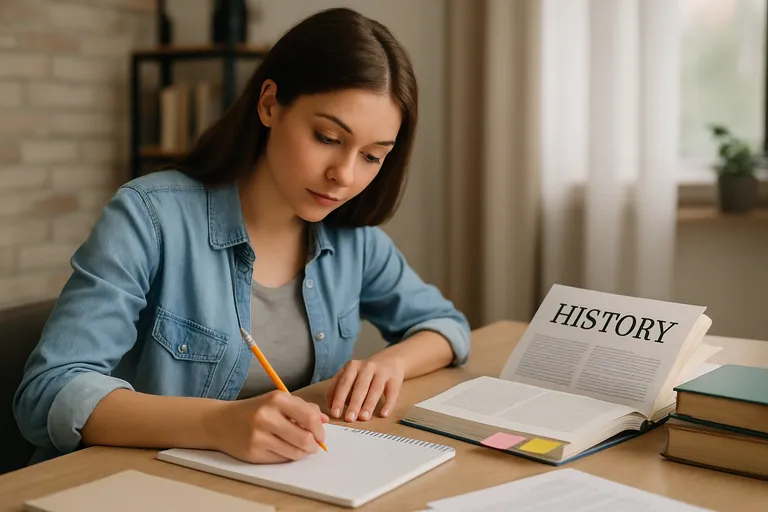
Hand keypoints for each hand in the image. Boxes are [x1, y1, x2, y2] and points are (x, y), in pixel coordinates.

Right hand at [207, 391, 328, 462]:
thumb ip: (303, 408)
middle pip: (305, 438)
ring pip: (295, 453)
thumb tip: (325, 420)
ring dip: (302, 453)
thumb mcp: (278, 401)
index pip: (310, 417)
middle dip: (314, 445)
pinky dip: (287, 456)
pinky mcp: (254, 452)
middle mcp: (267, 416)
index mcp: (277, 399)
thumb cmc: (255, 410)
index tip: (321, 435)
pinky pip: (281, 459)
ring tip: (299, 447)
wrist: (221, 422)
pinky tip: (282, 448)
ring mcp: (259, 435)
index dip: (320, 429)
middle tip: (314, 445)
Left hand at [325, 356, 405, 421]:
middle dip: (353, 404)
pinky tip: (383, 414)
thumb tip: (330, 406)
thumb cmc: (365, 373)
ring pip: (375, 389)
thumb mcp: (350, 374)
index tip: (335, 413)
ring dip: (369, 404)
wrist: (391, 360)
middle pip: (359, 387)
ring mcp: (382, 372)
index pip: (343, 383)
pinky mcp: (395, 379)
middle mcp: (367, 367)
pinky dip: (388, 404)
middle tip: (349, 418)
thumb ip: (338, 387)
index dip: (338, 398)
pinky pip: (391, 393)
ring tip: (363, 418)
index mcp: (352, 366)